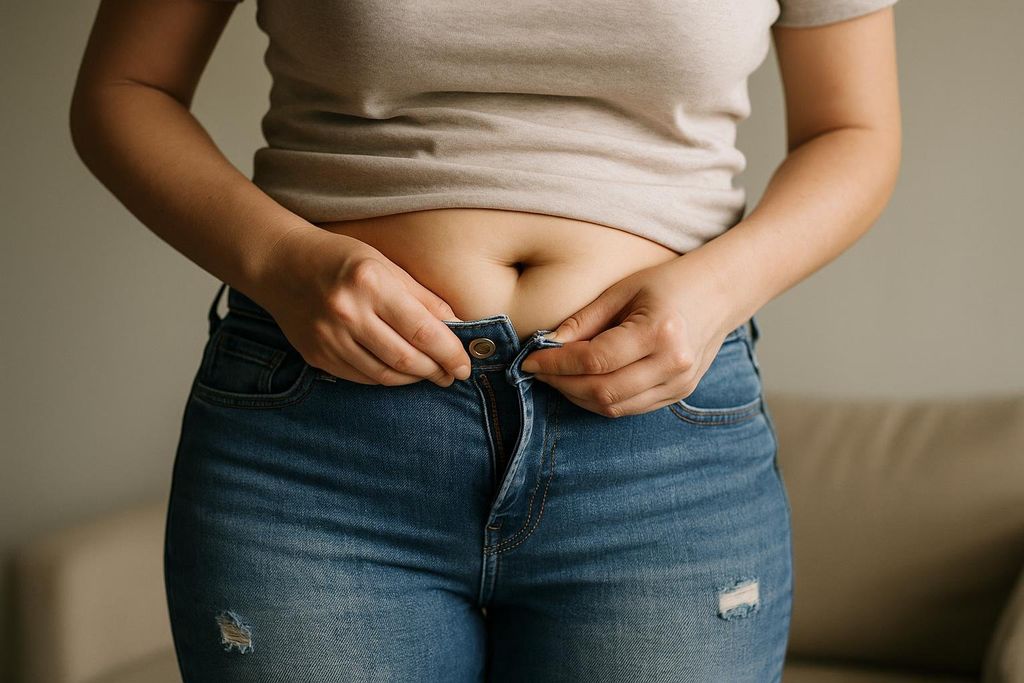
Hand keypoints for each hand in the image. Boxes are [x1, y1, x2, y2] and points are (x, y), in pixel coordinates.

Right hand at [248, 226, 472, 386]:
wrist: (280, 264)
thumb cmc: (340, 259)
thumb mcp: (385, 264)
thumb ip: (423, 298)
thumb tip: (458, 328)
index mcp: (370, 283)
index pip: (422, 330)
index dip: (450, 353)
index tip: (465, 365)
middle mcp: (347, 313)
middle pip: (406, 359)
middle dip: (436, 371)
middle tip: (452, 374)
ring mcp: (328, 338)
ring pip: (384, 376)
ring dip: (414, 379)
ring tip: (429, 373)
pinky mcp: (317, 356)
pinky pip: (362, 378)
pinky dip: (387, 378)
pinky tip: (399, 371)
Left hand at [519, 261, 737, 416]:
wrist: (721, 292)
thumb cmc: (668, 283)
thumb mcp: (622, 290)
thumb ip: (584, 320)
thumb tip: (546, 345)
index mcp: (659, 332)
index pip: (595, 360)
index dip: (556, 365)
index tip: (530, 361)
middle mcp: (673, 364)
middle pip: (603, 391)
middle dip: (563, 385)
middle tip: (540, 372)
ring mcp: (680, 384)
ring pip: (615, 407)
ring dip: (579, 397)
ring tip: (558, 379)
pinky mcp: (680, 394)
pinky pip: (631, 408)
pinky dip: (602, 400)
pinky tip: (585, 384)